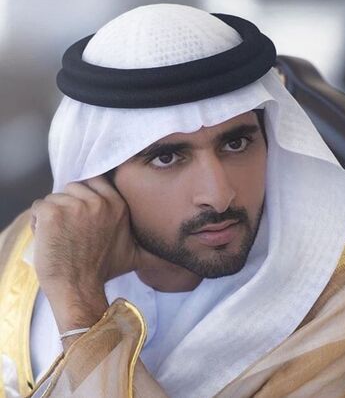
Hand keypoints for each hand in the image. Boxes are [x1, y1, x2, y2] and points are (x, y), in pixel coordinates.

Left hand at [31, 175, 137, 336]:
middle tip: (71, 227)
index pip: (97, 182)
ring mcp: (75, 205)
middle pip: (75, 187)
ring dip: (54, 212)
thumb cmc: (103, 271)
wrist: (79, 288)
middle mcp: (99, 201)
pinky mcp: (53, 212)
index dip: (86, 195)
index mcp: (118, 205)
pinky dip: (39, 220)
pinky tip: (47, 235)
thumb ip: (151, 248)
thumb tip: (180, 263)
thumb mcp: (134, 255)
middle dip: (70, 202)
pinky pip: (40, 205)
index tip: (83, 213)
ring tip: (60, 234)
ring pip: (57, 196)